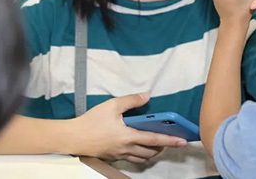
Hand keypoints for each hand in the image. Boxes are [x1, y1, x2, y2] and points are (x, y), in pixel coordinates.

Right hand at [64, 93, 187, 162]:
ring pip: (141, 158)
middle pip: (151, 152)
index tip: (183, 141)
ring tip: (155, 144)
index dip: (170, 140)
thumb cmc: (91, 121)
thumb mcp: (111, 105)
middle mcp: (126, 148)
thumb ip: (131, 100)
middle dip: (162, 148)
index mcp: (128, 136)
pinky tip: (137, 147)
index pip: (154, 140)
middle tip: (168, 139)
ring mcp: (119, 155)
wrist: (72, 138)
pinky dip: (139, 155)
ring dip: (151, 153)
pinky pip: (131, 159)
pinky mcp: (112, 157)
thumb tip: (146, 96)